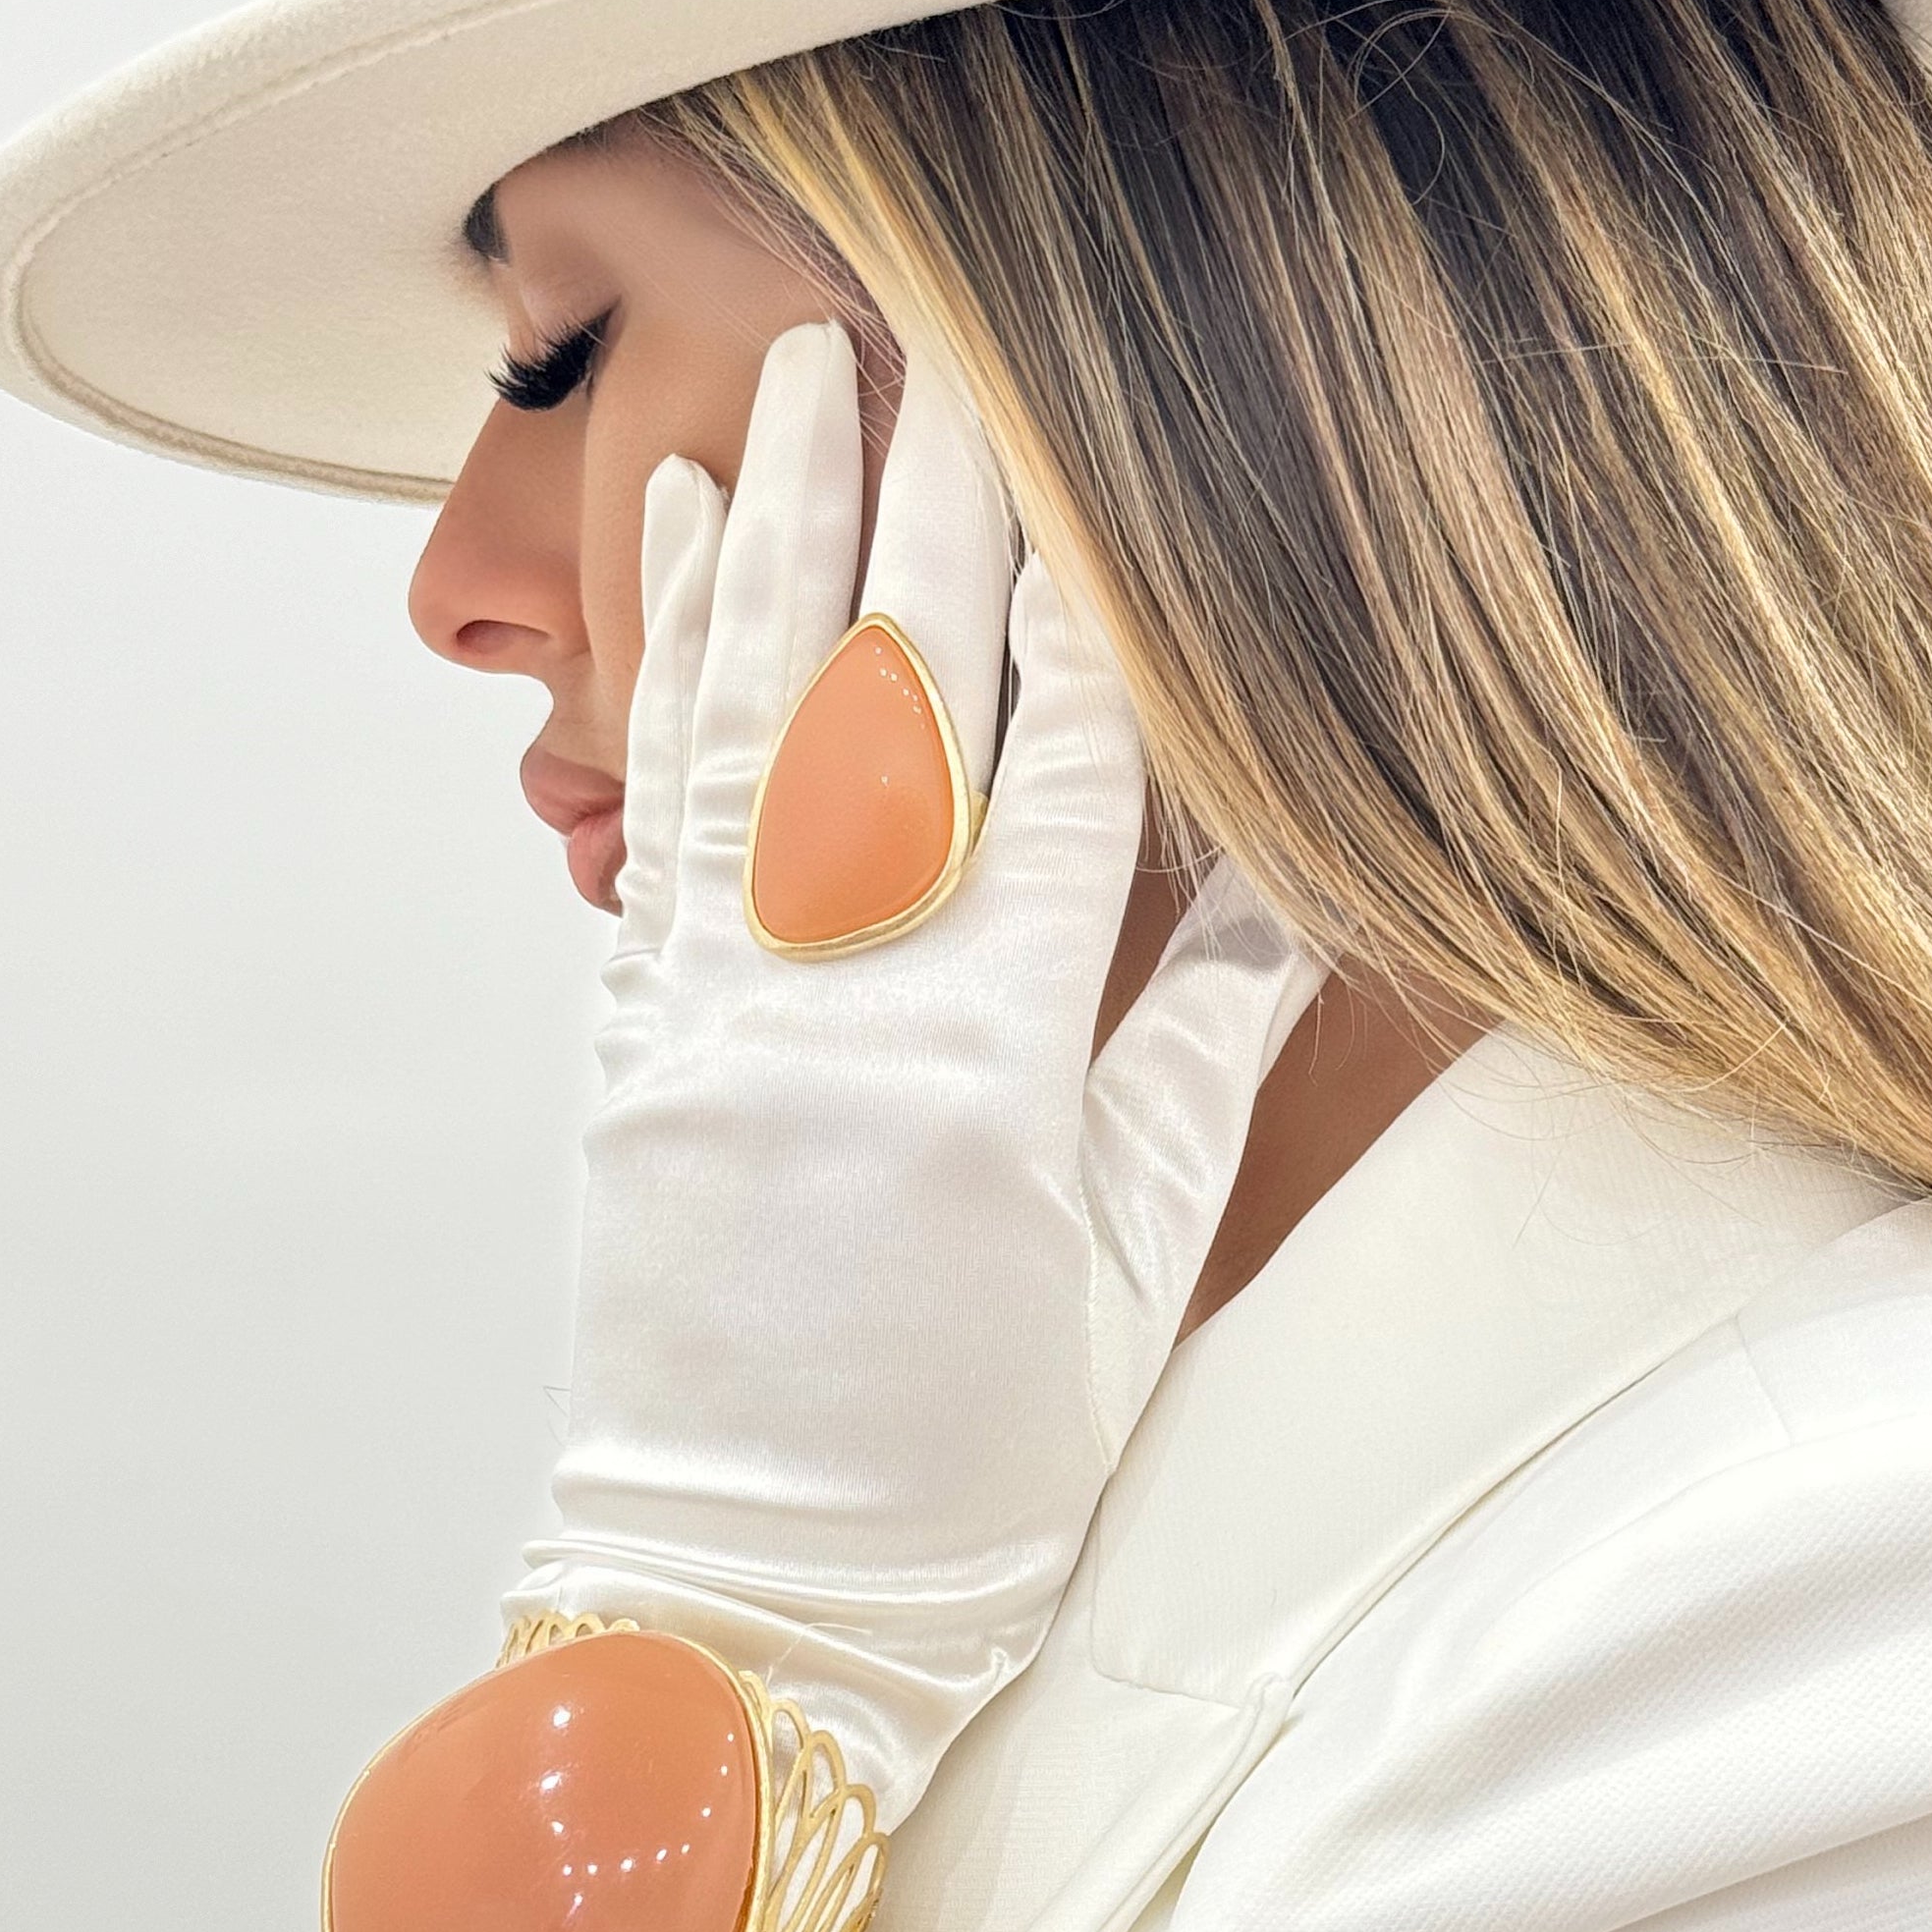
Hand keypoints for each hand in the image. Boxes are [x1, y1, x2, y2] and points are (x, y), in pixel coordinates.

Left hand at [505, 321, 1323, 1825]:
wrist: (764, 1597)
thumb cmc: (977, 1462)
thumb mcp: (1133, 1266)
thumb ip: (1204, 1050)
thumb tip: (1304, 875)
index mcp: (991, 1068)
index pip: (1051, 782)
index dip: (1085, 610)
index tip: (1097, 451)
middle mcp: (836, 1012)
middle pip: (889, 705)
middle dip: (925, 507)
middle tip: (942, 333)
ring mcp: (710, 1020)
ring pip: (746, 725)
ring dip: (777, 531)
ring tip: (801, 370)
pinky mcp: (627, 1047)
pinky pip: (650, 821)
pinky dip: (662, 672)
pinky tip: (677, 540)